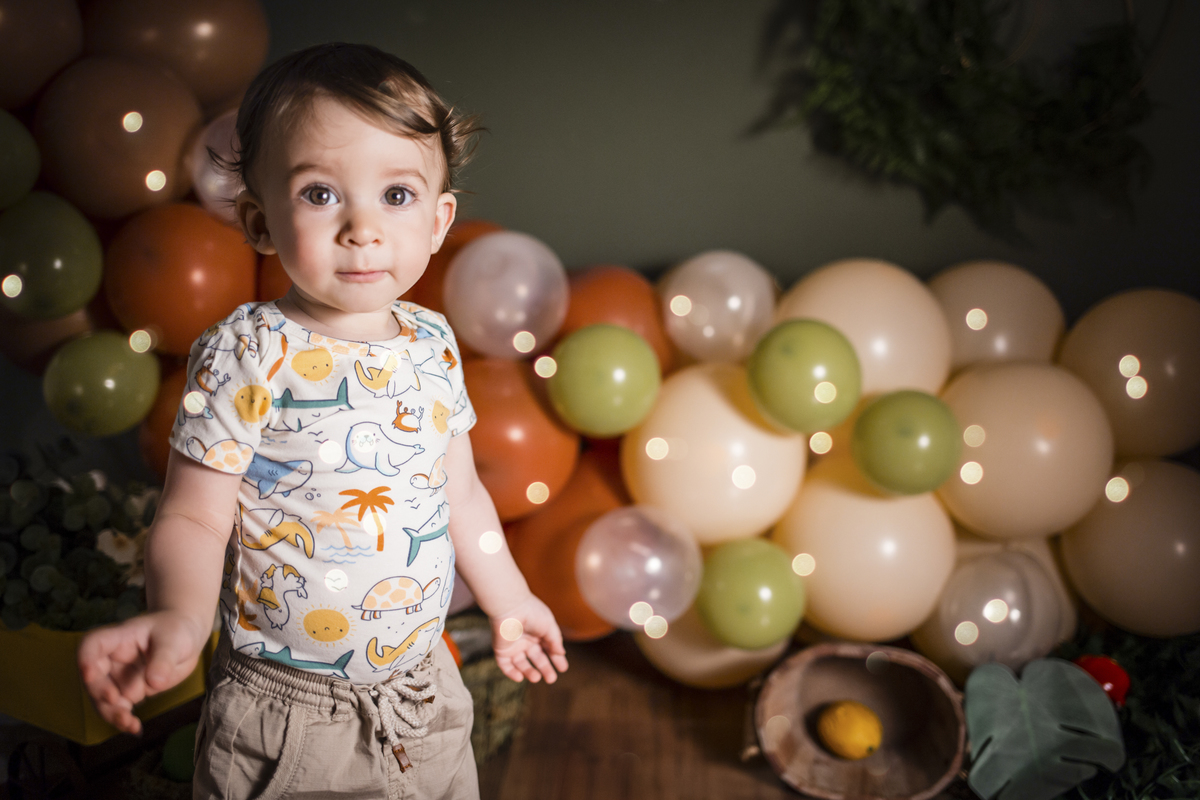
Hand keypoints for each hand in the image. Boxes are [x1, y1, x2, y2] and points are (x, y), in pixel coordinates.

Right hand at [77, 610, 208, 734]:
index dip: (86, 660)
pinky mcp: (128, 691)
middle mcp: (112, 659)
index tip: (90, 676)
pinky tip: (135, 728)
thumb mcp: (173, 640)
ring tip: (129, 724)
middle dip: (100, 694)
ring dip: (111, 713)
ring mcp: (118, 677)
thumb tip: (155, 682)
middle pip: (92, 677)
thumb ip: (163, 659)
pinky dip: (124, 720)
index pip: (92, 645)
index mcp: (119, 638)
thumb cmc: (176, 629)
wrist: (187, 637)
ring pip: (103, 699)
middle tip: (117, 704)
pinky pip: (119, 709)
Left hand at [489, 594, 568, 683]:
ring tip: (536, 678)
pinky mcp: (501, 649)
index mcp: (538, 632)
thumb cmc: (531, 612)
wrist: (510, 607)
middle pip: (536, 658)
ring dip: (529, 672)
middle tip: (551, 679)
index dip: (556, 659)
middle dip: (545, 669)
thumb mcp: (549, 626)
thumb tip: (561, 653)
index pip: (549, 649)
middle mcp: (526, 640)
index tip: (563, 668)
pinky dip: (511, 673)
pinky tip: (520, 677)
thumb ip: (555, 640)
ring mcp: (513, 645)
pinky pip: (505, 665)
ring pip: (521, 664)